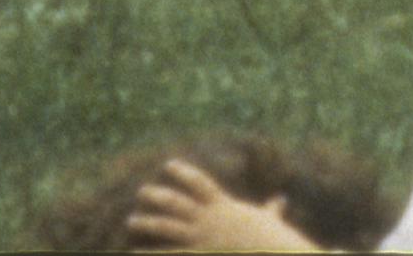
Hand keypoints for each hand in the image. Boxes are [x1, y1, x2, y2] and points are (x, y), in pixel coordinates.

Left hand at [128, 160, 321, 253]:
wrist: (266, 249)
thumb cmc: (268, 236)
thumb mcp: (269, 220)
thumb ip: (271, 211)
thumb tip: (281, 201)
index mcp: (222, 205)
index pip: (199, 183)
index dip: (183, 173)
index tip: (168, 165)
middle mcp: (207, 218)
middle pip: (177, 202)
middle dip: (158, 196)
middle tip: (142, 191)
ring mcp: (200, 236)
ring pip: (168, 226)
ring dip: (148, 222)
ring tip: (132, 220)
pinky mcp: (197, 252)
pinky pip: (170, 253)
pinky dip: (152, 252)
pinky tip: (136, 251)